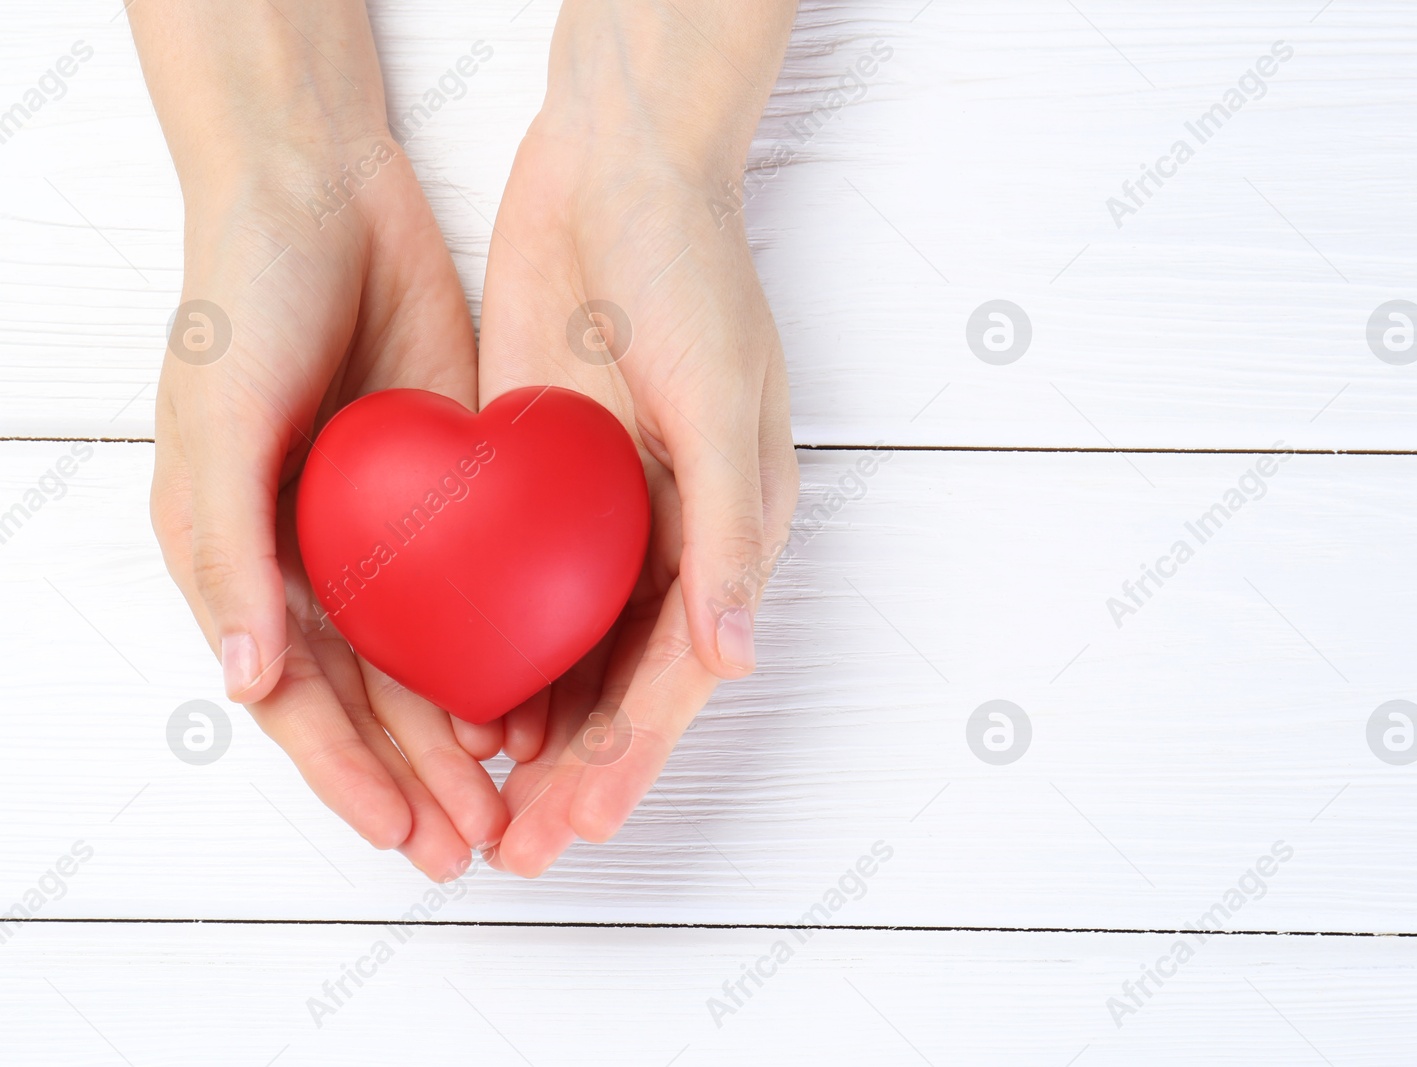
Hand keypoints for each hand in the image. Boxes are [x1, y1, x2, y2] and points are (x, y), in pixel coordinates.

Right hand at [134, 0, 505, 879]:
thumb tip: (243, 680)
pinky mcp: (448, 489)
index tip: (405, 836)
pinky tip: (543, 690)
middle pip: (371, 701)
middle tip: (478, 841)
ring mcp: (384, 532)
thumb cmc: (242, 303)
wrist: (320, 192)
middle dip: (420, 778)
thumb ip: (227, 553)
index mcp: (240, 563)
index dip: (348, 775)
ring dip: (468, 732)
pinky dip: (503, 646)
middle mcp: (311, 563)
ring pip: (431, 661)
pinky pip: (478, 590)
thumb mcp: (219, 423)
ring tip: (517, 794)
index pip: (297, 700)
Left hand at [475, 1, 799, 875]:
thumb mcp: (722, 400)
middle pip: (622, 684)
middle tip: (520, 849)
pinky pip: (520, 593)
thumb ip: (733, 531)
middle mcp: (673, 540)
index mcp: (733, 532)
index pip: (679, 674)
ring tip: (487, 808)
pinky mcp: (543, 485)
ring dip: (537, 733)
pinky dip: (498, 655)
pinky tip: (461, 705)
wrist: (616, 173)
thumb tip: (734, 655)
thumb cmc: (693, 278)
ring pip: (570, 654)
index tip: (581, 826)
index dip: (632, 757)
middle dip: (578, 773)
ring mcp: (604, 518)